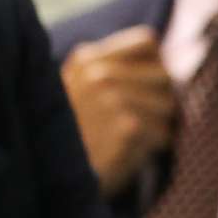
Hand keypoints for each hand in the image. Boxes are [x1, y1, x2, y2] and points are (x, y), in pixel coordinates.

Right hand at [60, 27, 177, 196]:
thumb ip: (112, 70)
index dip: (155, 63)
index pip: (147, 42)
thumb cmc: (68, 136)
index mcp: (87, 59)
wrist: (47, 176)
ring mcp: (112, 99)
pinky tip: (129, 153)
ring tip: (132, 139)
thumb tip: (170, 62)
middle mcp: (99, 73)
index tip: (147, 85)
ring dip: (158, 126)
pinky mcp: (126, 127)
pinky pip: (162, 132)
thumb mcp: (77, 89)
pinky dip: (152, 146)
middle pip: (164, 76)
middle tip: (143, 122)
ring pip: (168, 106)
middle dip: (161, 100)